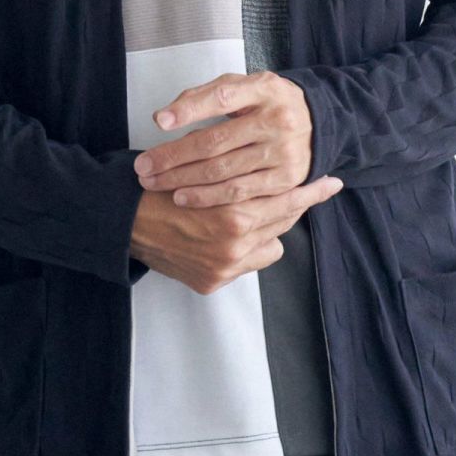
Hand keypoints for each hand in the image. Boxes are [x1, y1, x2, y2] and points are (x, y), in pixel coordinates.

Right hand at [130, 177, 343, 295]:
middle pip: (283, 224)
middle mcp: (232, 248)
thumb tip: (275, 175)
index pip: (286, 203)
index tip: (331, 182)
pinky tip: (240, 232)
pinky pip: (249, 263)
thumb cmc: (162, 188)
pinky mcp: (212, 281)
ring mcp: (223, 268)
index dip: (311, 191)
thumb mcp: (205, 173)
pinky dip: (248, 248)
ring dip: (270, 227)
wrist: (123, 220)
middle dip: (297, 204)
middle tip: (318, 187)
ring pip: (271, 245)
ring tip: (265, 207)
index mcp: (232, 217)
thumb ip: (240, 180)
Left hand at [134, 70, 315, 206]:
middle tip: (143, 166)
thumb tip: (164, 117)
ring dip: (184, 180)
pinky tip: (184, 197)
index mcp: (264, 89)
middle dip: (174, 156)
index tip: (160, 122)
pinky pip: (241, 192)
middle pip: (216, 141)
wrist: (317, 122)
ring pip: (224, 170)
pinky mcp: (287, 179)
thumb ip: (203, 95)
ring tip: (156, 183)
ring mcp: (284, 151)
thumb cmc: (266, 104)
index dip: (189, 110)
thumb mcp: (242, 86)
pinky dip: (209, 197)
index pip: (221, 97)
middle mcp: (277, 119)